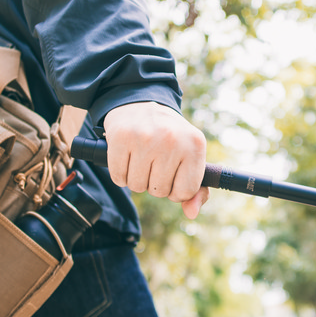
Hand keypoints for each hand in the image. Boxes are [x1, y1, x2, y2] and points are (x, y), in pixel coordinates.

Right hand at [101, 102, 209, 218]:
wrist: (140, 103)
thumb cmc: (168, 138)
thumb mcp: (189, 157)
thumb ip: (197, 190)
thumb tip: (191, 213)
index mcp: (195, 145)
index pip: (186, 191)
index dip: (176, 190)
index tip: (172, 175)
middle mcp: (172, 140)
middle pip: (160, 191)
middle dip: (155, 183)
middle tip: (154, 162)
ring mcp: (145, 138)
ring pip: (137, 186)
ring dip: (137, 179)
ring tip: (141, 158)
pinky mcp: (121, 137)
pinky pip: (118, 178)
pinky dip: (120, 174)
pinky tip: (127, 157)